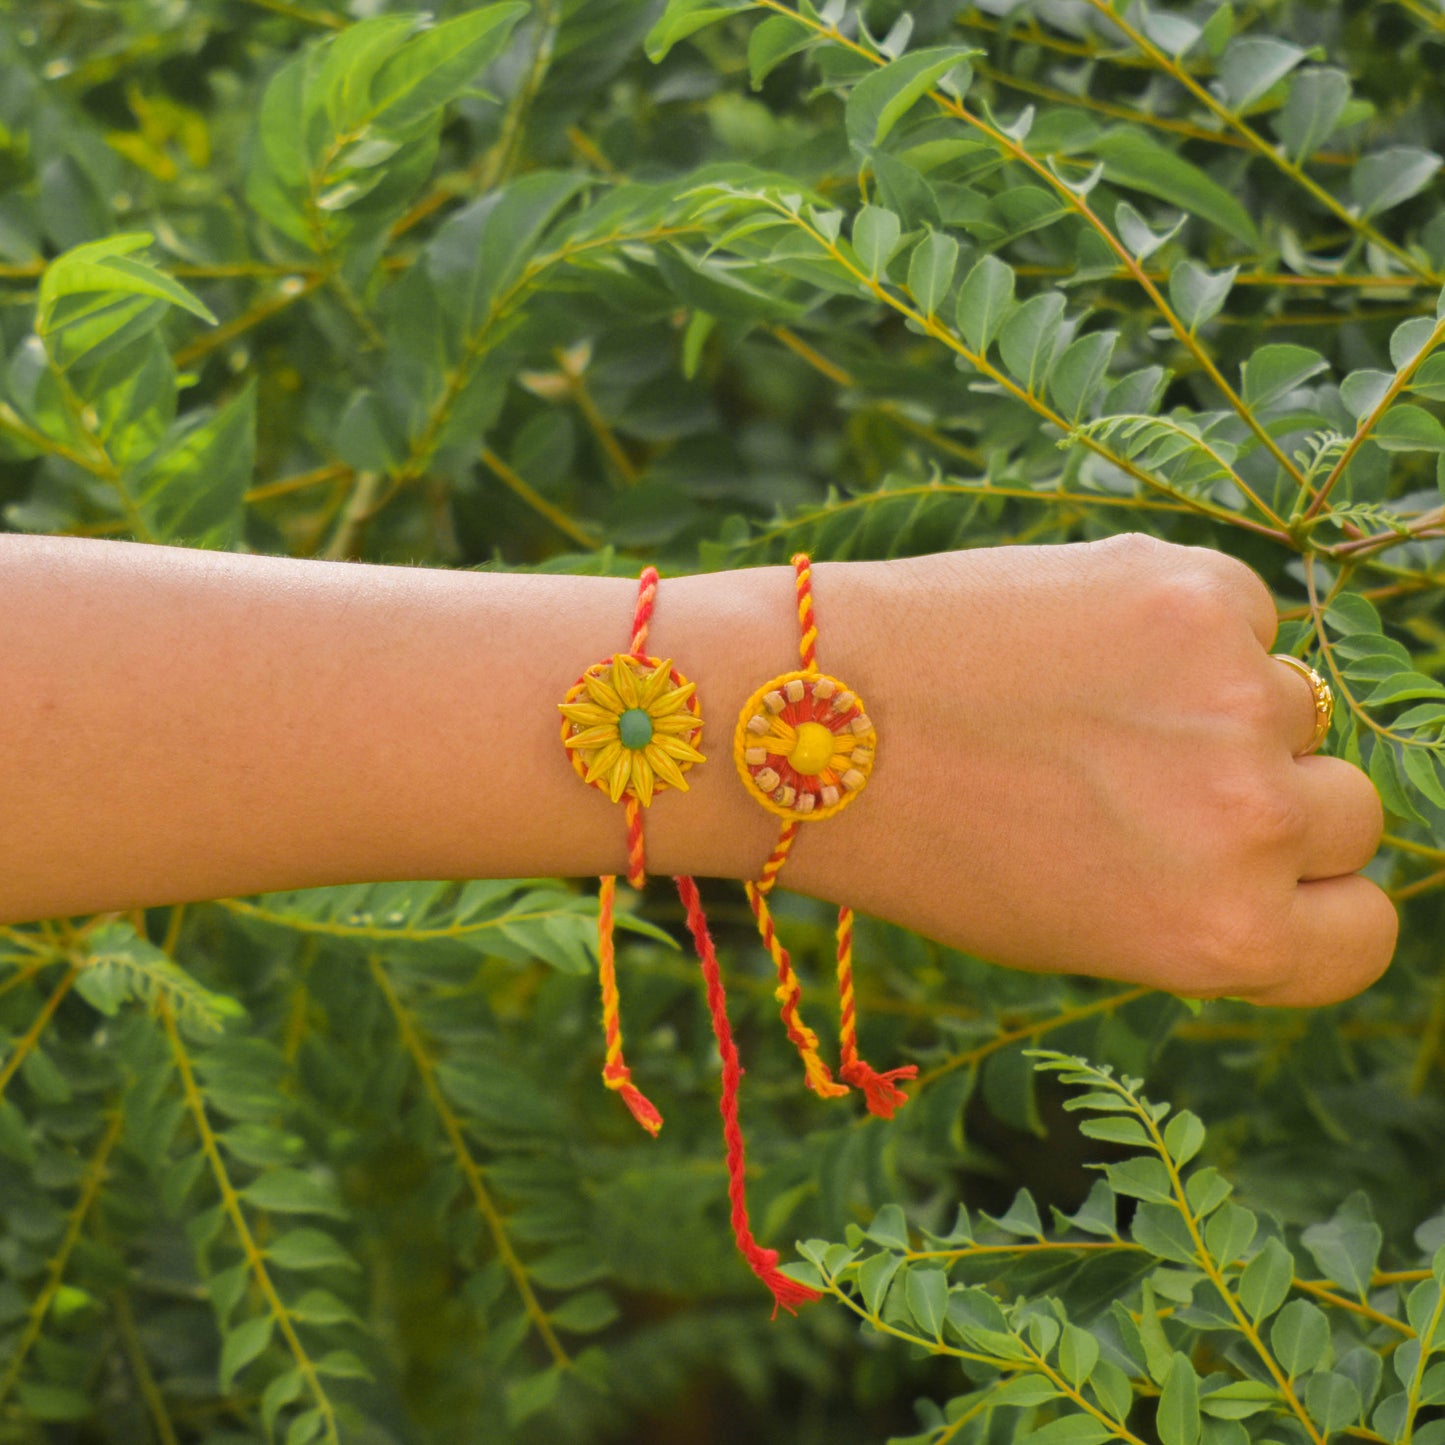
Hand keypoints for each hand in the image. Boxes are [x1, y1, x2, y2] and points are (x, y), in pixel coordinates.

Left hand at [744, 535, 1394, 1006]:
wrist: (812, 718)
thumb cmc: (928, 840)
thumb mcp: (1077, 927)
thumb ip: (1203, 902)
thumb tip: (1291, 842)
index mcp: (1225, 936)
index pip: (1360, 931)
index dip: (1309, 902)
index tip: (1255, 874)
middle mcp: (1255, 823)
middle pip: (1347, 812)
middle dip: (1270, 800)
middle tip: (1151, 777)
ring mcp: (1235, 694)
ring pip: (1295, 703)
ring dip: (1219, 705)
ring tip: (1087, 703)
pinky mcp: (1197, 587)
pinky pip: (1241, 611)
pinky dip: (1181, 623)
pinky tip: (1075, 639)